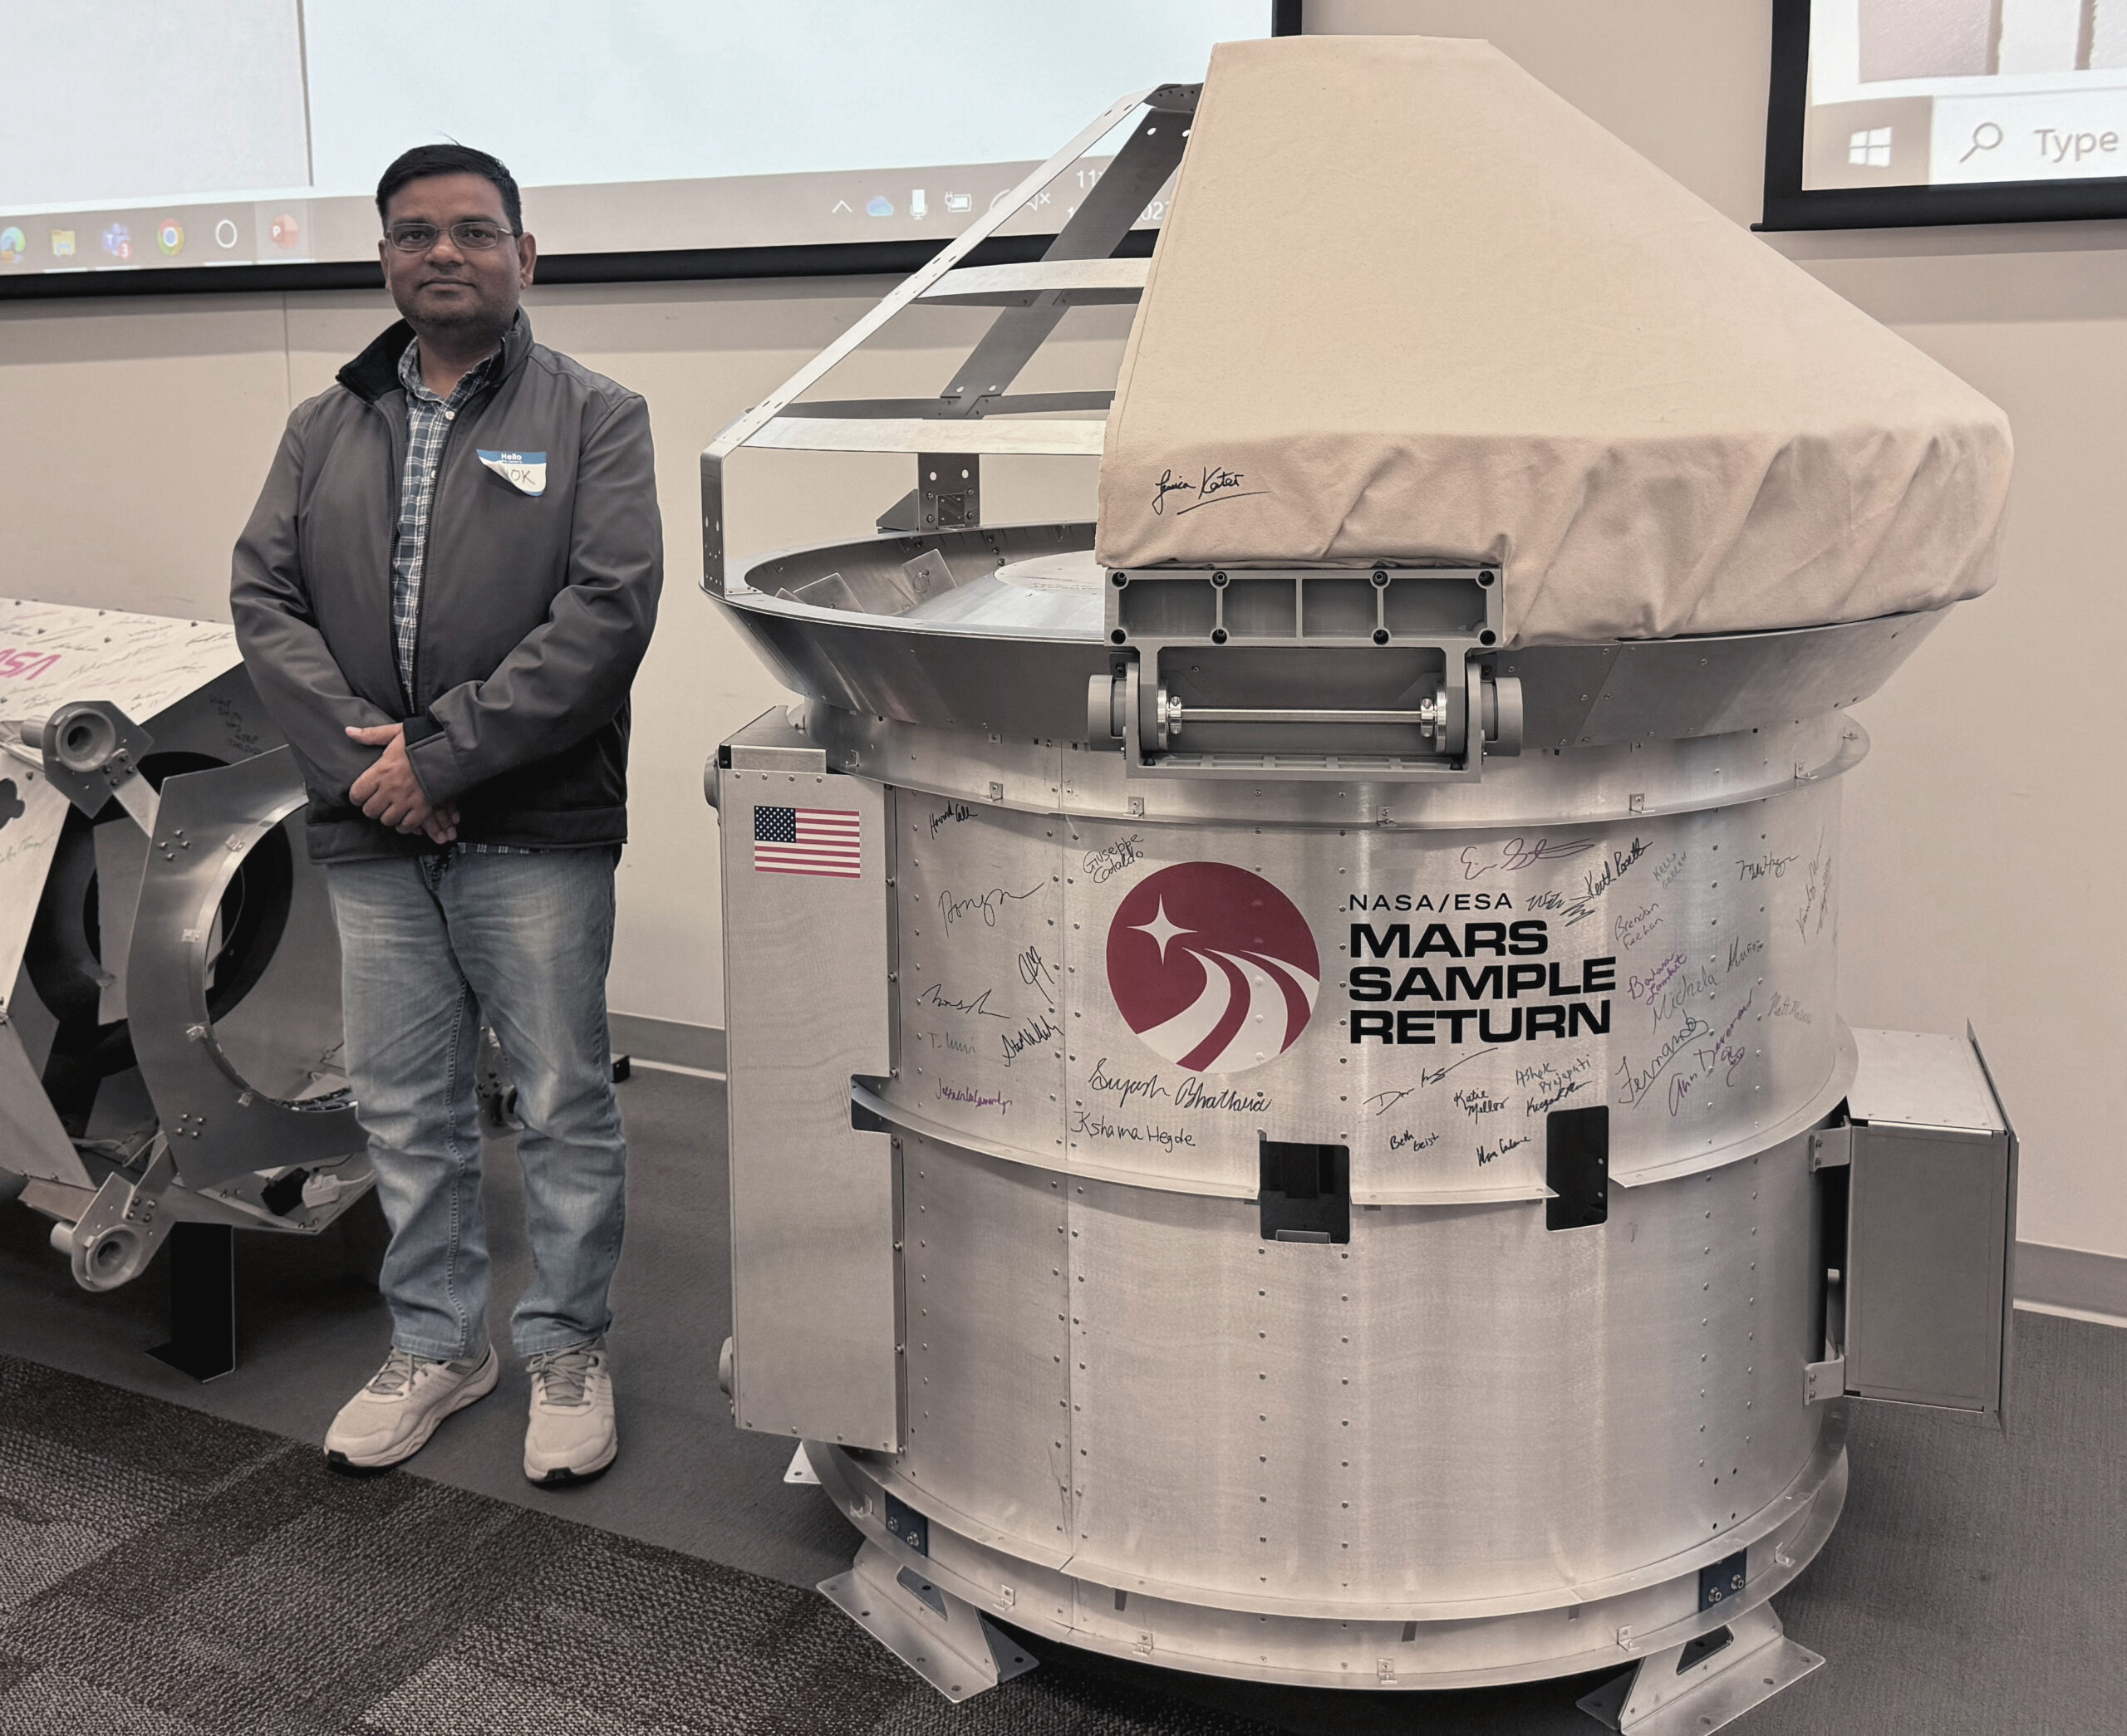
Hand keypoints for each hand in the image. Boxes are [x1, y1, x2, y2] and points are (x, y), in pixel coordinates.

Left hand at [346, 723, 454, 837]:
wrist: (452, 750)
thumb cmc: (424, 740)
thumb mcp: (396, 732)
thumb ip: (371, 734)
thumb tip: (349, 731)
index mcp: (381, 770)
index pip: (357, 793)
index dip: (357, 797)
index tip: (362, 795)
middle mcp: (391, 788)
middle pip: (370, 810)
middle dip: (372, 808)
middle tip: (378, 803)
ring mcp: (407, 800)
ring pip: (387, 820)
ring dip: (388, 817)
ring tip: (392, 811)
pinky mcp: (423, 809)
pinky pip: (407, 826)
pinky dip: (404, 826)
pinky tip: (405, 819)